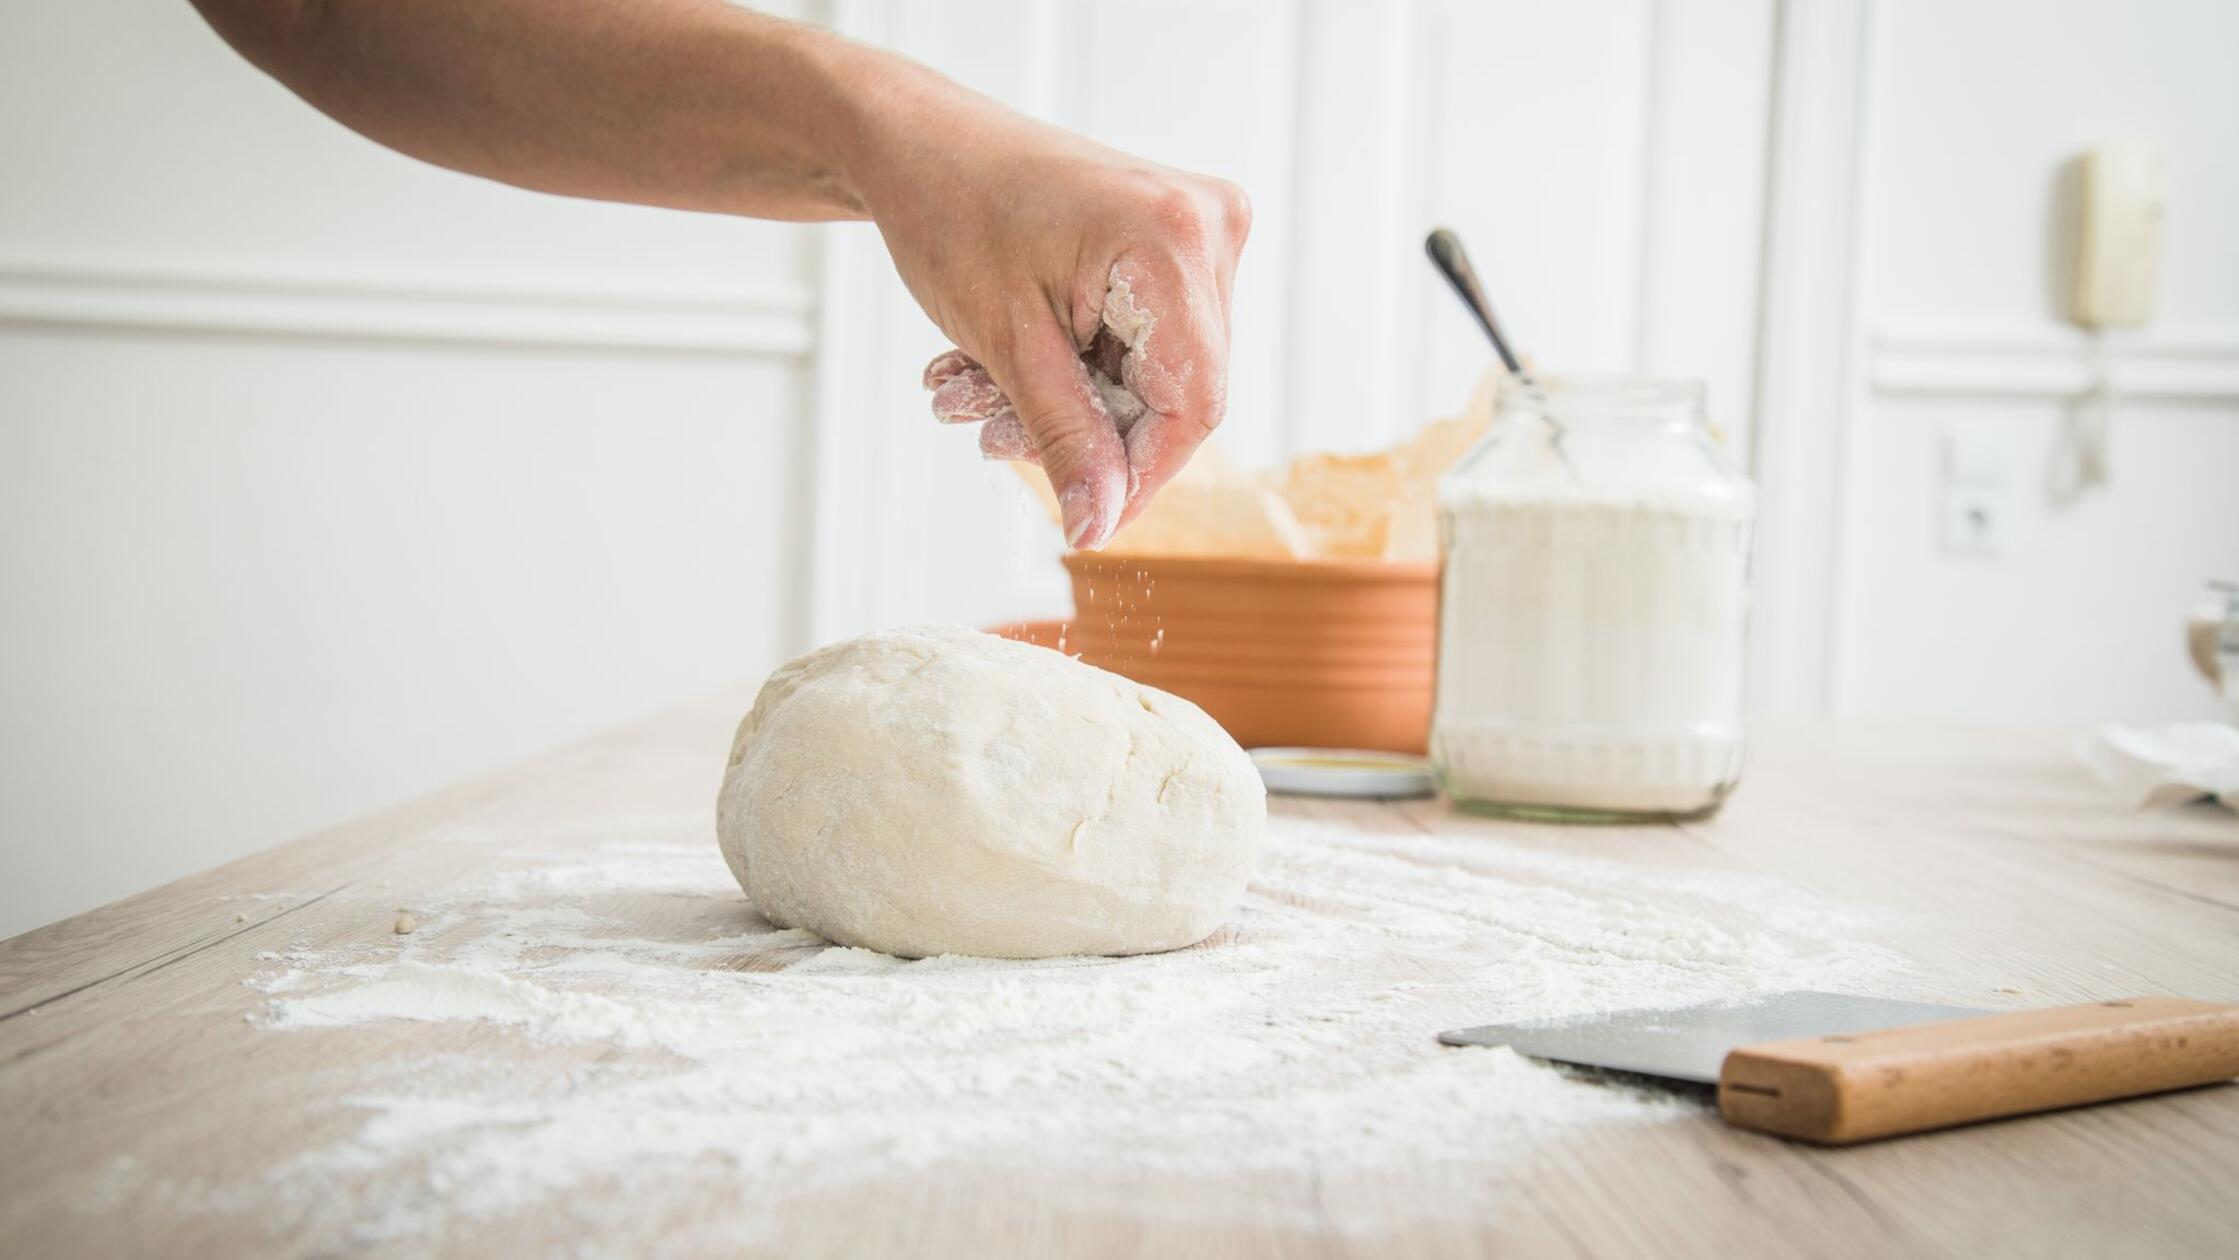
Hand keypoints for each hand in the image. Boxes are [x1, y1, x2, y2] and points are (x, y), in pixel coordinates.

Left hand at [850, 77, 1249, 549]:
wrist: (919, 142)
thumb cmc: (951, 212)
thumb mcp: (1008, 345)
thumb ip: (1066, 441)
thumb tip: (1099, 527)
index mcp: (1173, 241)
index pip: (1192, 404)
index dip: (1139, 476)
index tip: (1084, 520)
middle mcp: (1208, 227)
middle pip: (1173, 390)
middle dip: (1079, 428)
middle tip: (987, 432)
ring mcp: (1197, 231)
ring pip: (1149, 372)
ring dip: (1062, 399)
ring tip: (970, 389)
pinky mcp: (1173, 241)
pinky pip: (1138, 338)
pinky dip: (1070, 364)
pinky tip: (998, 362)